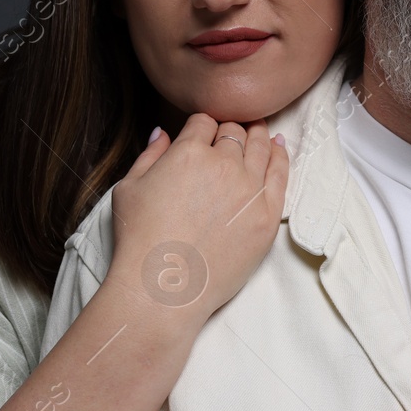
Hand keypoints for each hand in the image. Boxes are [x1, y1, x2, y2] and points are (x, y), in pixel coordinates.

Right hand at [105, 113, 288, 319]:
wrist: (164, 288)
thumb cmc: (140, 241)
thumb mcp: (129, 188)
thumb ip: (150, 154)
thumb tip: (163, 132)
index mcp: (188, 152)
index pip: (204, 121)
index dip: (203, 125)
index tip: (204, 133)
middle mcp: (223, 164)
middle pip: (234, 131)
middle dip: (230, 129)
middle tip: (231, 133)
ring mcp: (249, 189)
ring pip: (261, 146)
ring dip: (258, 136)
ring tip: (258, 132)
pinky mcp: (267, 215)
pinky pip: (281, 174)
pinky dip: (280, 156)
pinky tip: (279, 147)